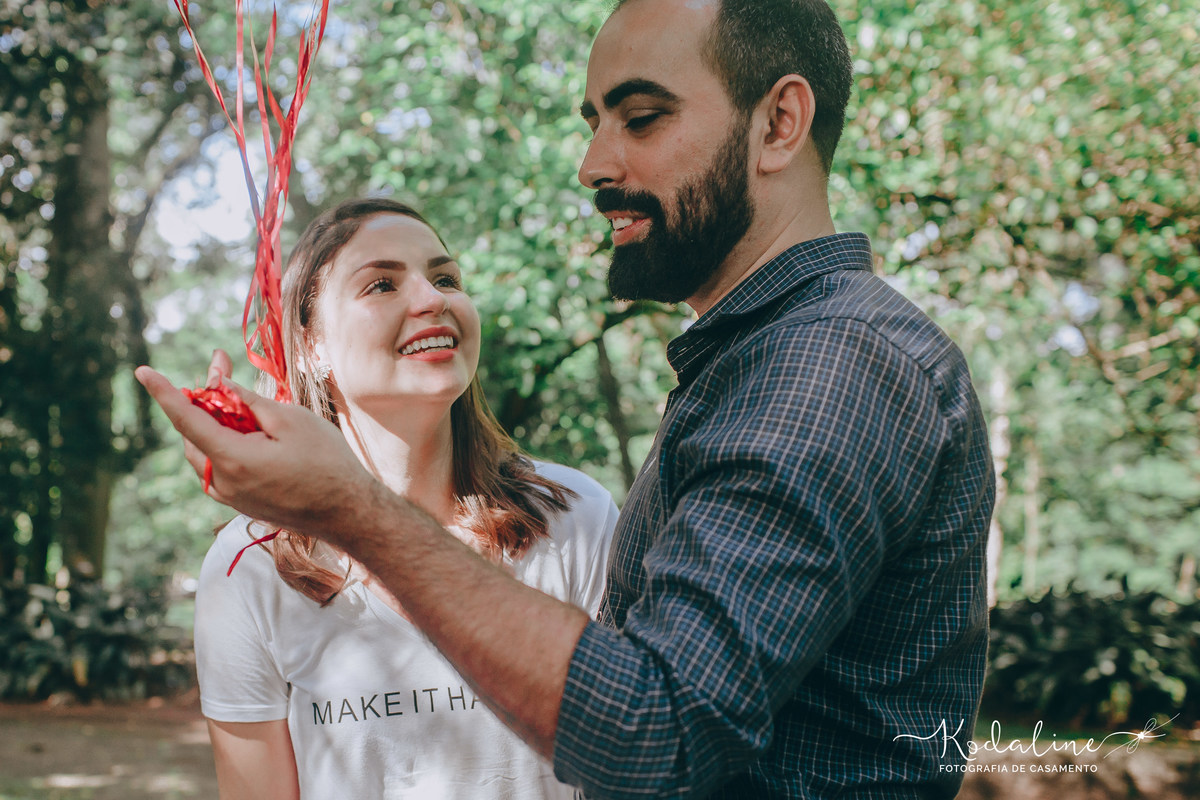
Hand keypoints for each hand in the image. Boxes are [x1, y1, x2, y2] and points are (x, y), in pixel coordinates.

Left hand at [135, 360, 373, 543]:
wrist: (348, 513)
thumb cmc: (327, 462)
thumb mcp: (292, 421)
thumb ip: (250, 402)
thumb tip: (222, 386)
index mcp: (233, 459)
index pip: (187, 419)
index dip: (163, 393)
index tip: (142, 372)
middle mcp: (223, 481)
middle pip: (193, 433)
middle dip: (202, 399)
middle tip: (222, 366)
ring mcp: (230, 496)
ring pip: (202, 451)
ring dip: (213, 422)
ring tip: (241, 400)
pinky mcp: (240, 503)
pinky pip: (215, 468)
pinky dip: (221, 444)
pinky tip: (248, 431)